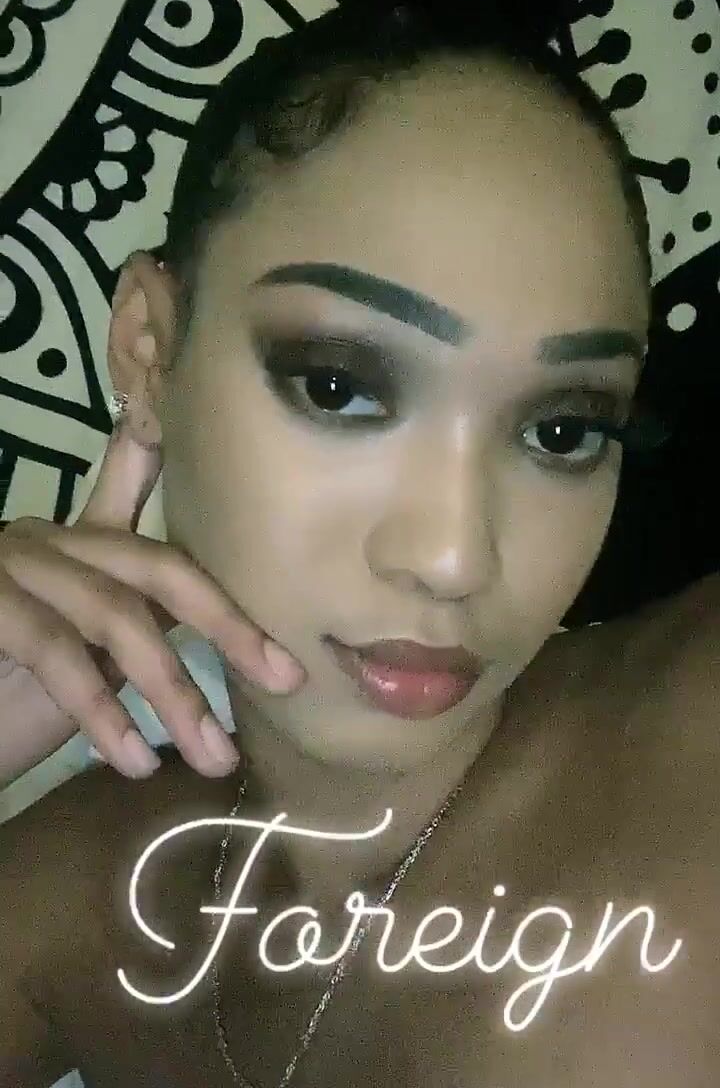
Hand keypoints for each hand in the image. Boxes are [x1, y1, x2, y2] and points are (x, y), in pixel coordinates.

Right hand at [0, 422, 304, 784]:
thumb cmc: (6, 703)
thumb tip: (238, 636)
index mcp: (75, 545)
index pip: (128, 476)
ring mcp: (11, 566)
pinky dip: (105, 713)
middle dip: (228, 624)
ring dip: (176, 694)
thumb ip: (141, 628)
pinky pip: (57, 654)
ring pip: (116, 617)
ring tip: (217, 758)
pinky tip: (137, 761)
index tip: (195, 422)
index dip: (158, 447)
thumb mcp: (89, 664)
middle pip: (156, 565)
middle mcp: (47, 541)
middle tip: (285, 679)